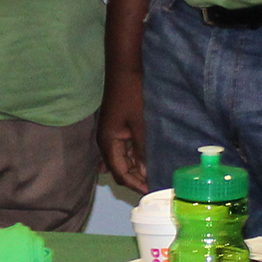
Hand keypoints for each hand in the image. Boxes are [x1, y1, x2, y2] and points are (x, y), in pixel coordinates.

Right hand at [98, 71, 147, 192]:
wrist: (124, 69)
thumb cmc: (132, 95)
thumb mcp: (140, 125)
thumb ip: (142, 150)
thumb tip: (146, 174)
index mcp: (108, 143)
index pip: (120, 173)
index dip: (135, 184)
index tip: (151, 192)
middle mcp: (106, 141)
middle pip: (119, 168)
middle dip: (136, 178)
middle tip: (155, 185)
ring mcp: (112, 134)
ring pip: (123, 159)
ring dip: (136, 168)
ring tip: (154, 175)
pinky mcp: (118, 127)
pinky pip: (125, 148)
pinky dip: (136, 156)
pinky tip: (147, 160)